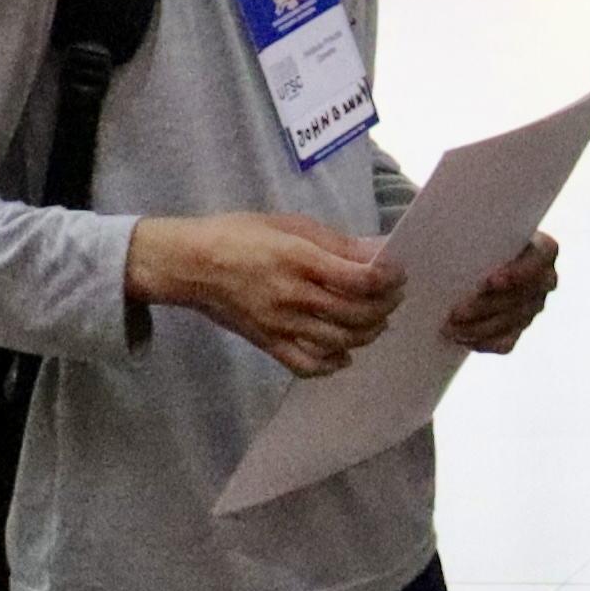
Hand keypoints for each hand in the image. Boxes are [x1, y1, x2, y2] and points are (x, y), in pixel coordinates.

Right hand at [130, 211, 401, 377]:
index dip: (389, 278)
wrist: (190, 265)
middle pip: (358, 313)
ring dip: (370, 331)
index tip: (399, 271)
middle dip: (386, 304)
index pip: (360, 279)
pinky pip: (309, 366)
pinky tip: (344, 352)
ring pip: (342, 341)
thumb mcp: (290, 225)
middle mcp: (293, 296)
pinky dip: (334, 363)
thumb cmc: (239, 235)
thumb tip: (379, 252)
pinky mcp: (269, 344)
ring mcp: (281, 325)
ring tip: (376, 318)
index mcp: (298, 260)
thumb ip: (336, 243)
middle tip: (393, 294)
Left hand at [443, 234, 559, 357]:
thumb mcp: (467, 227)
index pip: (545, 255)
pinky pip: (507, 342)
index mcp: (539, 247)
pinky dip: (483, 342)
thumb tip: (439, 233)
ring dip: (479, 327)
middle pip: (524, 296)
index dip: (523, 270)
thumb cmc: (468, 235)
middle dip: (488, 306)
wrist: (464, 258)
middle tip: (456, 311)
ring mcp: (533, 306)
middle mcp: (543, 279)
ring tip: (449, 327)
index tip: (492, 280)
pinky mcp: (519, 328)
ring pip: (513, 322)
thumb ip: (465, 230)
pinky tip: (461, 338)